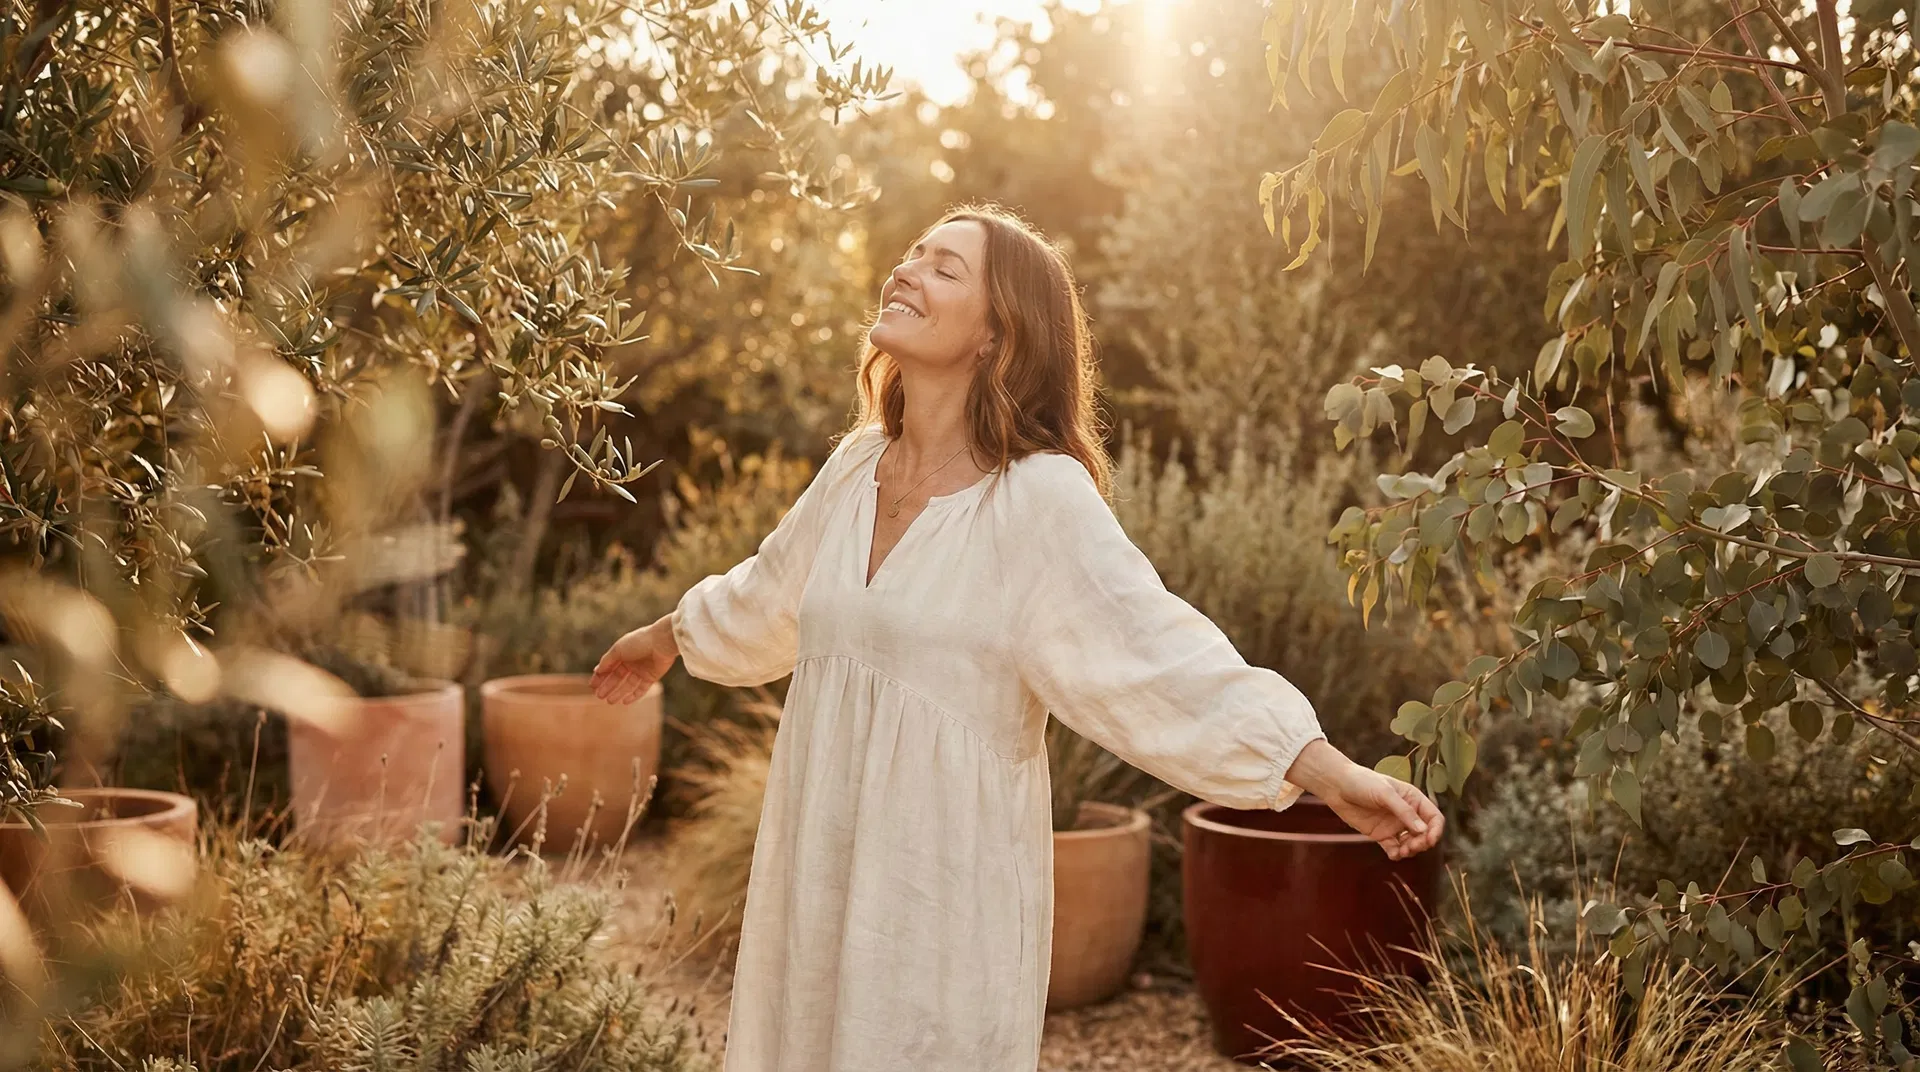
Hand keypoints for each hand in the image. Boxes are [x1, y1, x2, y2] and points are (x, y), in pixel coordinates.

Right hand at [590, 617, 677, 704]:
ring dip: (618, 693)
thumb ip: (607, 661)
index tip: (592, 686)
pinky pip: (641, 689)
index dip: (600, 676)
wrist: (663, 641)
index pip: (608, 667)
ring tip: (609, 701)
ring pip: (627, 685)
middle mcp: (631, 662)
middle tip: (599, 696)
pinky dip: (633, 696)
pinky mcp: (652, 677)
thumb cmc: (639, 642)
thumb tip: (597, 670)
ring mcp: (642, 670)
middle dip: (608, 686)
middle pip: (617, 677)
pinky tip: (624, 702)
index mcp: (622, 652)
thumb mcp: (618, 649)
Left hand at [1322, 763, 1444, 860]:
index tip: (1429, 840)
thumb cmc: (1362, 782)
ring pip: (1411, 843)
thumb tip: (1423, 830)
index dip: (1436, 830)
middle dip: (1422, 843)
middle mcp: (1406, 813)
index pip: (1434, 817)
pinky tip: (1393, 854)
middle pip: (1424, 834)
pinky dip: (1396, 854)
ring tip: (1402, 851)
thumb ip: (1404, 812)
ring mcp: (1394, 825)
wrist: (1337, 786)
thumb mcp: (1385, 793)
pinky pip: (1394, 848)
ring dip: (1410, 850)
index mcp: (1413, 799)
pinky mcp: (1381, 834)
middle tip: (1412, 846)